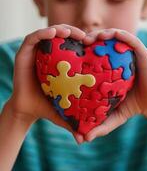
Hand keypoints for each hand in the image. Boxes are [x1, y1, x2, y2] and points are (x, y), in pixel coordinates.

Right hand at [7, 24, 85, 142]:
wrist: (28, 110)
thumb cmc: (50, 106)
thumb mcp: (68, 110)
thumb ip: (77, 121)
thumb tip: (85, 140)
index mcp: (65, 63)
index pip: (77, 46)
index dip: (87, 42)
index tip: (97, 44)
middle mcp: (52, 55)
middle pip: (65, 36)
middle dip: (76, 33)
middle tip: (87, 37)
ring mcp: (38, 52)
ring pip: (51, 34)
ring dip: (61, 29)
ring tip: (71, 33)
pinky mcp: (24, 53)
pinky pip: (33, 38)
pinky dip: (43, 33)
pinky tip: (53, 33)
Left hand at [82, 29, 146, 141]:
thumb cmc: (132, 106)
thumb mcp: (113, 115)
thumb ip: (100, 125)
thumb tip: (83, 140)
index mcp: (113, 67)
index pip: (97, 53)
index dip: (85, 49)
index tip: (72, 51)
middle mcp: (122, 57)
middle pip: (105, 41)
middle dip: (92, 38)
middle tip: (80, 41)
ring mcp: (133, 54)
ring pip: (117, 37)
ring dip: (104, 33)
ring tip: (93, 37)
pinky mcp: (143, 54)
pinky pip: (132, 40)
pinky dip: (121, 35)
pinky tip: (111, 35)